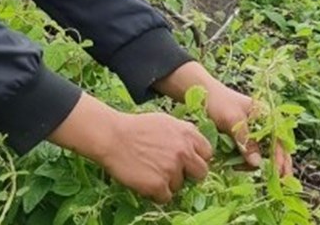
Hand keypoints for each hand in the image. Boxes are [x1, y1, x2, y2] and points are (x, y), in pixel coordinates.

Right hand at [98, 112, 212, 202]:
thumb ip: (183, 133)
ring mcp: (172, 169)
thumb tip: (195, 148)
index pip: (207, 153)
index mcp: (188, 134)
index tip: (186, 161)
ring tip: (149, 170)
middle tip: (171, 171)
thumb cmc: (136, 127)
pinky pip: (165, 197)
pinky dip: (155, 192)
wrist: (112, 136)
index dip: (196, 158)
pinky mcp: (159, 185)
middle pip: (201, 173)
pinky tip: (144, 180)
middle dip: (188, 174)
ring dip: (168, 182)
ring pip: (180, 186)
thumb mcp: (165, 121)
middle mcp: (184, 152)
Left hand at [154, 62, 293, 176]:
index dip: (281, 158)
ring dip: (253, 164)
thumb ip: (245, 140)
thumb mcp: (232, 119)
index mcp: (266, 116)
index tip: (279, 174)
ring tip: (238, 168)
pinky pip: (247, 154)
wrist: (200, 93)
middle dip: (275, 166)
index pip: (280, 140)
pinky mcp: (241, 138)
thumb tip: (258, 164)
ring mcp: (252, 132)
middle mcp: (262, 124)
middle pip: (275, 149)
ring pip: (260, 154)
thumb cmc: (218, 101)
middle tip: (276, 182)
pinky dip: (243, 162)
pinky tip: (235, 165)